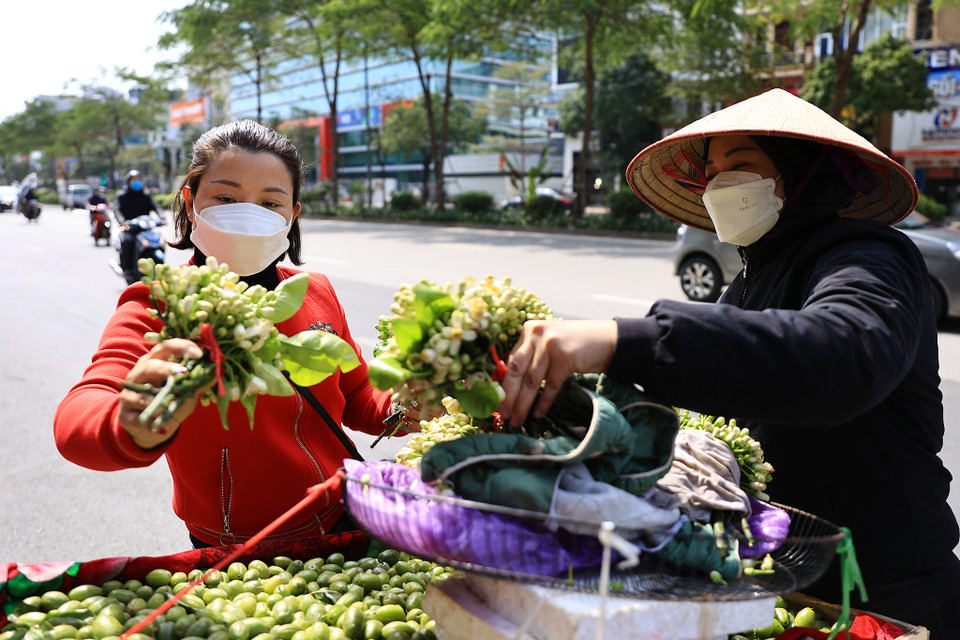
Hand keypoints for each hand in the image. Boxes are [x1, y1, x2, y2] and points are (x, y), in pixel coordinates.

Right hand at [118, 339, 206, 448]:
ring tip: (170, 406)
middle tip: (183, 373)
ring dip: (158, 399)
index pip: (165, 347)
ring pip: (141, 392)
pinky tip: (163, 428)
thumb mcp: (187, 392)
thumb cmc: (171, 402)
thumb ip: (198, 382)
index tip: (198, 353)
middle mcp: (139, 374)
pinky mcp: (126, 414)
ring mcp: (129, 394)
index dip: (181, 347)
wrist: (154, 426)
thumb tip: (217, 372)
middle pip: (150, 365)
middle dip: (166, 368)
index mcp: (154, 362)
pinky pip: (139, 417)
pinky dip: (152, 423)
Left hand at [497, 320, 617, 425]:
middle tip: (504, 415)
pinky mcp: (566, 357)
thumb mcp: (548, 345)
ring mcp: (551, 345)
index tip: (497, 403)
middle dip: (509, 396)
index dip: (503, 384)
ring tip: (518, 420)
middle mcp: (537, 334)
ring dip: (524, 404)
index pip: (510, 361)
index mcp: (528, 330)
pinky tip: (538, 413)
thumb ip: (530, 357)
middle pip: (517, 371)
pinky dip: (544, 401)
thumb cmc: (574, 346)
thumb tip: (509, 387)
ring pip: (532, 381)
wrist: (606, 340)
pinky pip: (550, 385)